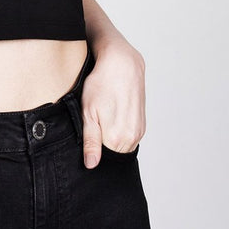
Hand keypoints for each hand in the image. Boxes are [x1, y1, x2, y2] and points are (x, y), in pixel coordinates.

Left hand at [81, 40, 145, 168]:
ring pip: (122, 145)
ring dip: (112, 137)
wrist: (122, 63)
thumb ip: (90, 141)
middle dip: (102, 145)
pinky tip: (112, 115)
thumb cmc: (102, 84)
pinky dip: (120, 131)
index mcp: (117, 138)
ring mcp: (139, 130)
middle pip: (113, 153)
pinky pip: (129, 136)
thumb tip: (91, 165)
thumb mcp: (88, 112)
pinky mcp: (142, 123)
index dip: (92, 150)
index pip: (103, 159)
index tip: (86, 137)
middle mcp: (132, 138)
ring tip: (103, 117)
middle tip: (93, 125)